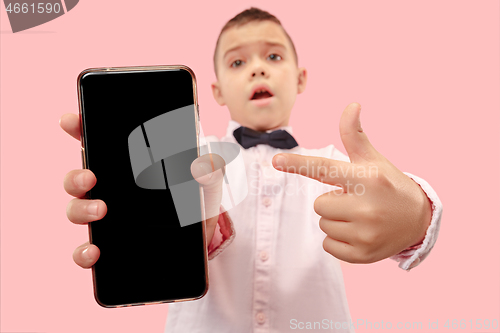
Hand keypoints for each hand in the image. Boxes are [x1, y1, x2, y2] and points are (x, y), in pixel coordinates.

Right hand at [60, 113, 224, 268]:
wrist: (202, 237)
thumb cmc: (198, 200)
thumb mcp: (206, 182)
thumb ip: (208, 169)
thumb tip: (201, 166)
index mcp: (128, 166)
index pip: (96, 143)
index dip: (78, 128)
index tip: (72, 121)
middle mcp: (111, 189)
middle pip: (77, 178)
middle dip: (76, 175)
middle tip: (91, 178)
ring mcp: (107, 217)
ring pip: (76, 210)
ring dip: (81, 209)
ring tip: (101, 210)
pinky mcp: (111, 245)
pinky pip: (85, 250)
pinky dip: (83, 252)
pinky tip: (94, 252)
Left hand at [272, 103, 431, 263]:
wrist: (419, 220)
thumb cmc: (388, 185)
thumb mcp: (373, 160)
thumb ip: (354, 135)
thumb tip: (351, 105)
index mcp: (368, 178)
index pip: (325, 169)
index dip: (299, 163)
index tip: (276, 160)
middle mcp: (367, 206)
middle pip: (318, 204)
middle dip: (332, 202)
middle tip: (355, 201)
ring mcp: (366, 233)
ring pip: (323, 225)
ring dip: (336, 221)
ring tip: (360, 217)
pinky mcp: (363, 255)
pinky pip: (328, 246)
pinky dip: (339, 241)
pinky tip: (359, 234)